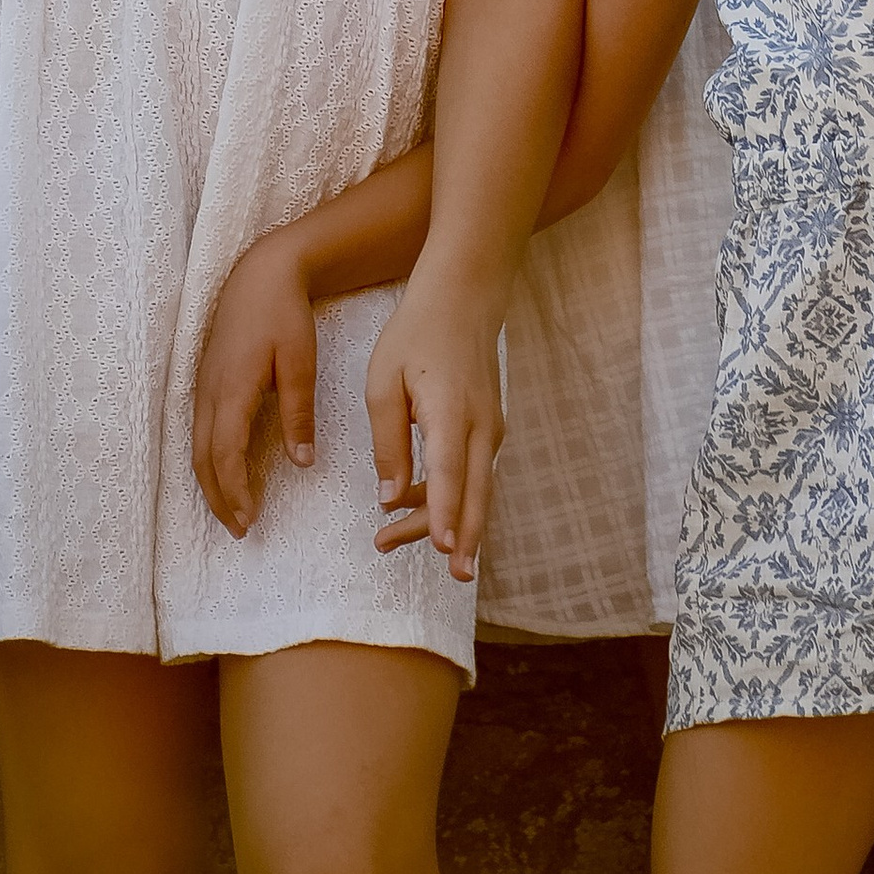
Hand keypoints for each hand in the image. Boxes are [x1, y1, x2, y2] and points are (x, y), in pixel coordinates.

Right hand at [192, 228, 319, 536]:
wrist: (261, 273)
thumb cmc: (284, 314)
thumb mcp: (300, 362)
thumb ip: (298, 413)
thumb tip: (301, 462)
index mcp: (232, 390)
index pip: (225, 455)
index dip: (234, 491)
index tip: (249, 519)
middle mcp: (209, 393)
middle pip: (203, 459)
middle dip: (218, 498)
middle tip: (239, 528)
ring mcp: (202, 385)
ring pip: (195, 446)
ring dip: (209, 482)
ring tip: (229, 509)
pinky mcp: (205, 379)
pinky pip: (197, 430)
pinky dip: (205, 459)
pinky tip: (220, 469)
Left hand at [365, 277, 505, 583]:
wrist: (463, 297)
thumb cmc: (416, 336)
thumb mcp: (384, 382)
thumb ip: (388, 442)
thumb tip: (390, 496)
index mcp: (451, 410)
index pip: (451, 472)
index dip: (448, 513)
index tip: (447, 550)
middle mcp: (480, 425)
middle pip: (475, 494)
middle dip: (464, 537)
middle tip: (453, 576)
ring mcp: (490, 428)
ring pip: (476, 489)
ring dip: (448, 521)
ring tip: (390, 541)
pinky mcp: (488, 429)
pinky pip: (474, 474)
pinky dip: (452, 498)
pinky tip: (414, 508)